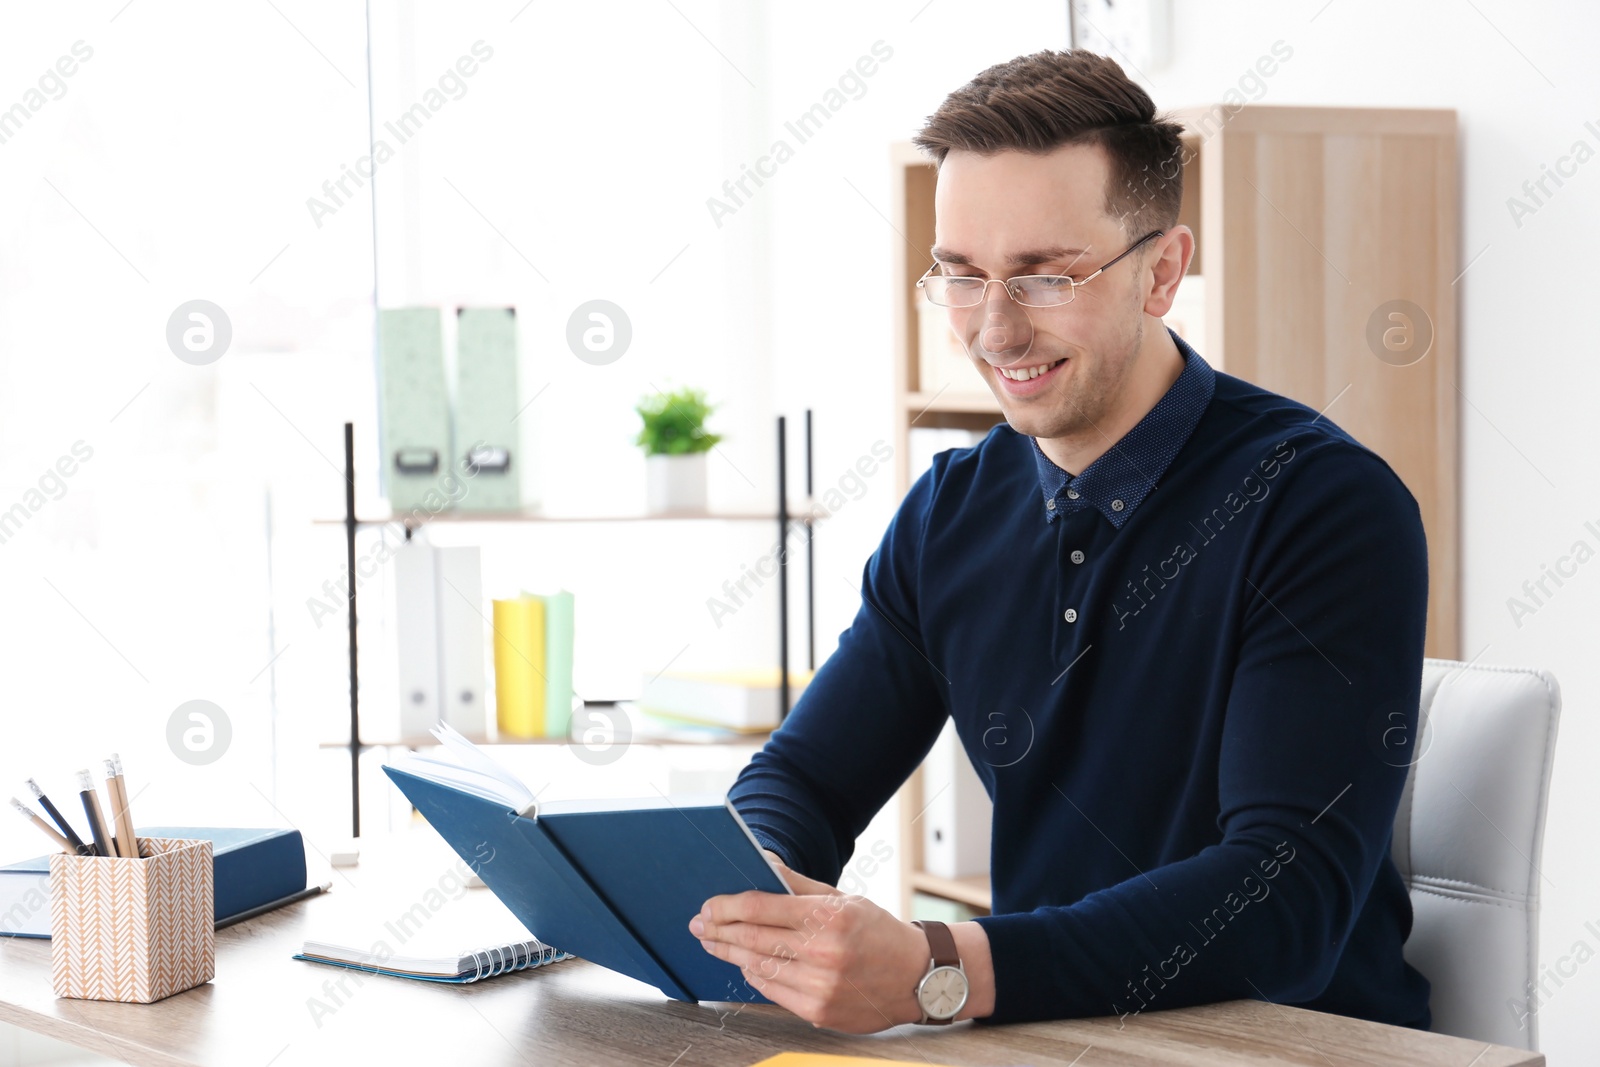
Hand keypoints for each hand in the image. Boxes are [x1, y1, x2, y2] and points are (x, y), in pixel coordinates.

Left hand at [690, 854, 928, 1031]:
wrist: (916, 976)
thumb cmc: (877, 931)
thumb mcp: (844, 898)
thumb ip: (798, 884)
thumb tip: (762, 863)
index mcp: (828, 915)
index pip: (760, 907)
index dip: (726, 906)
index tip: (708, 906)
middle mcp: (823, 951)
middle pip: (751, 939)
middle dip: (718, 930)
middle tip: (699, 926)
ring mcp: (821, 985)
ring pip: (757, 967)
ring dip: (730, 954)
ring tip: (715, 943)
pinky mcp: (819, 1011)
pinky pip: (772, 992)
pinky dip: (754, 976)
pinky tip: (745, 964)